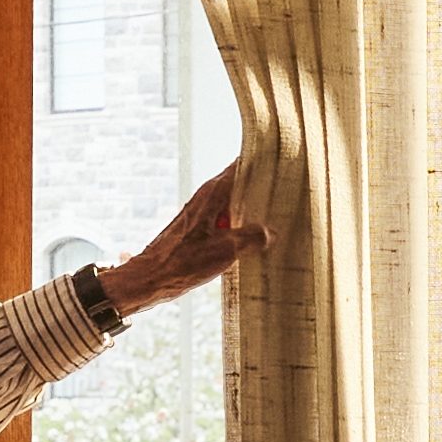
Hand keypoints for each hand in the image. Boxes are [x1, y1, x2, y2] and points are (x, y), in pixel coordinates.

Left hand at [94, 164, 270, 318]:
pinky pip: (228, 221)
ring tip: (278, 220)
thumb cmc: (182, 262)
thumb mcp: (226, 250)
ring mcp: (203, 213)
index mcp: (213, 192)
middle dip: (263, 189)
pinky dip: (242, 226)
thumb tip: (270, 233)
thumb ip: (253, 237)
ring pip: (236, 204)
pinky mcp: (201, 229)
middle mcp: (208, 197)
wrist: (152, 278)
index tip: (284, 164)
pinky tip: (255, 242)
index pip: (242, 165)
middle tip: (289, 198)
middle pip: (242, 184)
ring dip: (254, 211)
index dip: (263, 163)